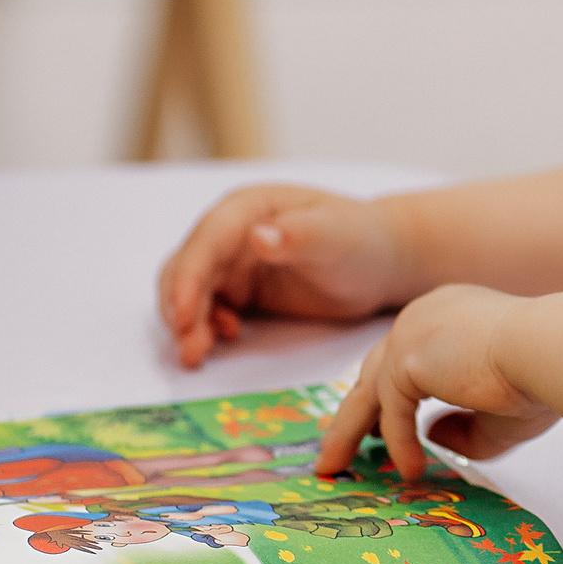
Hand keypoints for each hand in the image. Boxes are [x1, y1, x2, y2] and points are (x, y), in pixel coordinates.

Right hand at [158, 184, 414, 367]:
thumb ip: (299, 235)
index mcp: (249, 208)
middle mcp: (232, 232)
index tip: (184, 314)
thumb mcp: (335, 236)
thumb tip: (258, 238)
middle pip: (187, 267)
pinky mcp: (240, 290)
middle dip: (181, 308)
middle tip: (190, 349)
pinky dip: (205, 327)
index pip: (208, 240)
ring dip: (188, 323)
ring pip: (191, 292)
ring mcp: (233, 262)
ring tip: (197, 355)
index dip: (189, 277)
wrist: (380, 261)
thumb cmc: (361, 239)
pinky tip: (223, 341)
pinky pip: (209, 309)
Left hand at [314, 285, 558, 480]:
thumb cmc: (538, 377)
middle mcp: (423, 317)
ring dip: (348, 432)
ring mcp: (410, 333)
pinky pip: (392, 411)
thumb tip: (435, 438)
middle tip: (335, 450)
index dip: (387, 396)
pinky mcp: (407, 358)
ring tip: (333, 467)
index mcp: (447, 316)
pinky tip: (411, 472)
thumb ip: (464, 426)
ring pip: (368, 391)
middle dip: (352, 415)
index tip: (373, 429)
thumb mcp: (498, 413)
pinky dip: (398, 443)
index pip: (404, 359)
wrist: (548, 351)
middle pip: (374, 372)